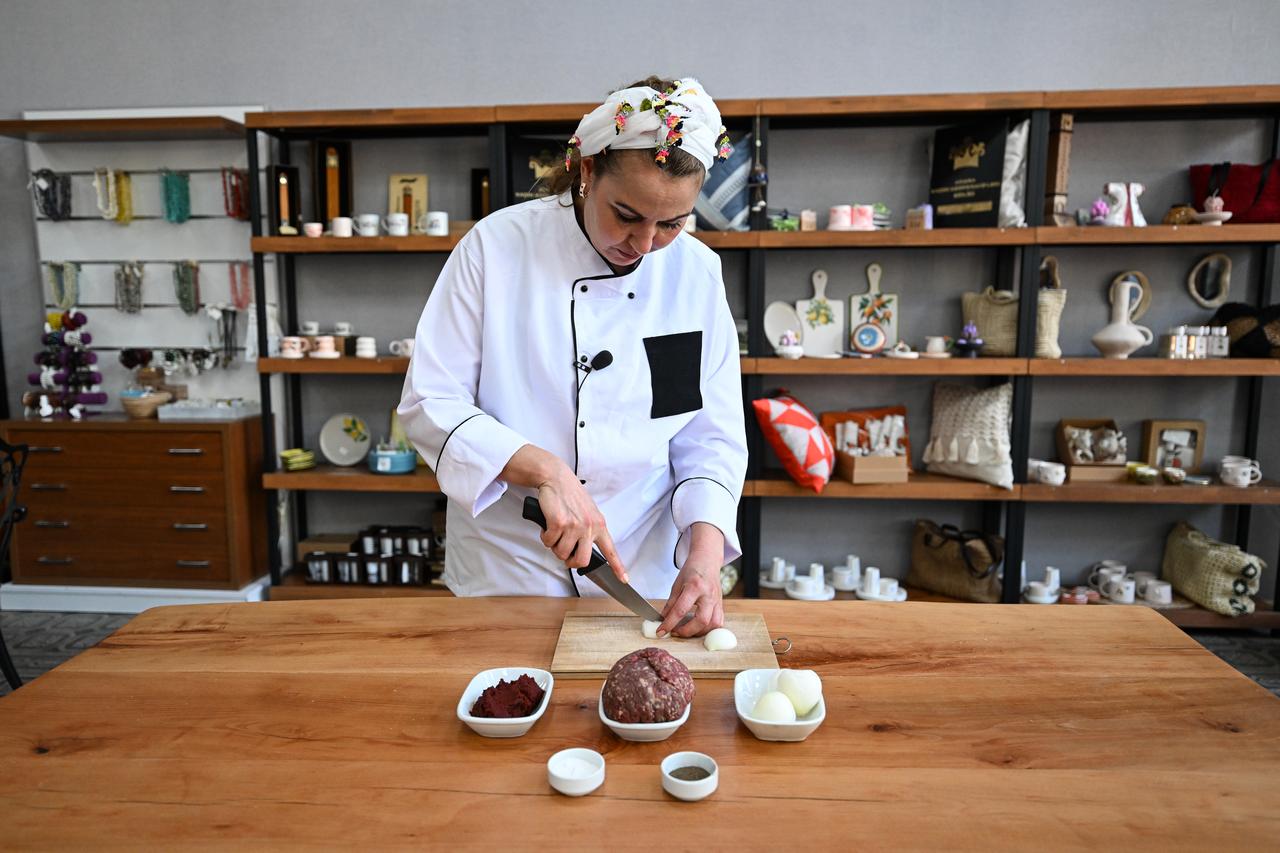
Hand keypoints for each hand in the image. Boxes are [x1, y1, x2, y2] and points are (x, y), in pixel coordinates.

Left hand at [657, 523, 724, 637]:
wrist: (708, 560)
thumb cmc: (692, 570)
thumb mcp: (677, 584)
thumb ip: (671, 603)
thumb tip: (663, 619)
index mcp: (695, 587)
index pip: (680, 610)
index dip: (669, 623)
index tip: (661, 631)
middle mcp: (708, 595)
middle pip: (701, 620)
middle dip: (687, 631)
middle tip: (675, 632)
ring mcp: (717, 600)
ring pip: (713, 624)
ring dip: (698, 632)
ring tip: (686, 630)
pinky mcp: (721, 605)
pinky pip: (719, 622)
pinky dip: (709, 629)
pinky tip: (699, 628)